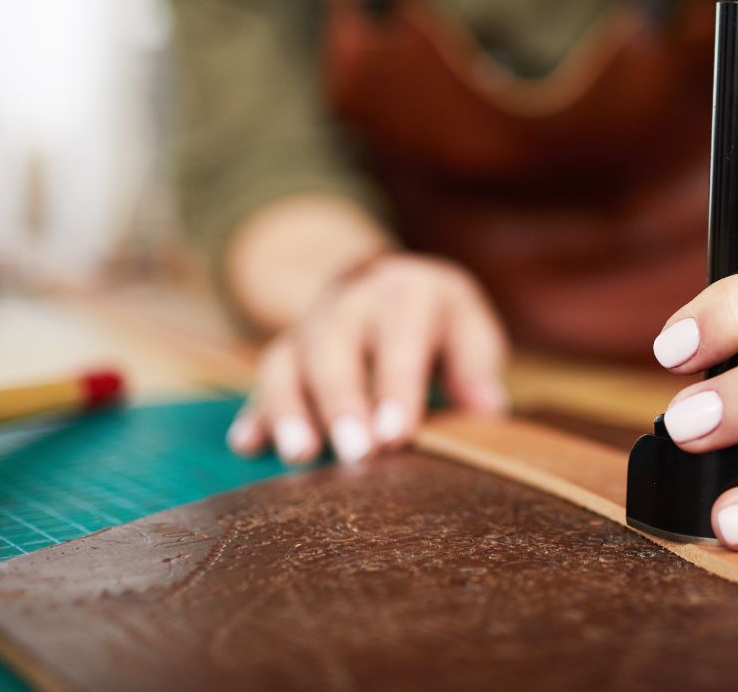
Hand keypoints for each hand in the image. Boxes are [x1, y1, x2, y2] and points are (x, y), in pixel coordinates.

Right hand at [226, 253, 509, 465]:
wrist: (389, 282)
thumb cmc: (441, 322)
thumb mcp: (470, 329)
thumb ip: (476, 366)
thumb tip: (488, 409)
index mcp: (405, 292)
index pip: (399, 336)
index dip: (397, 386)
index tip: (396, 436)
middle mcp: (350, 301)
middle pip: (335, 346)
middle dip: (342, 402)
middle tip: (356, 455)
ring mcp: (310, 324)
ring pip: (287, 358)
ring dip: (290, 408)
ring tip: (301, 455)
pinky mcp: (285, 350)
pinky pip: (265, 378)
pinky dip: (255, 412)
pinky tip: (248, 445)